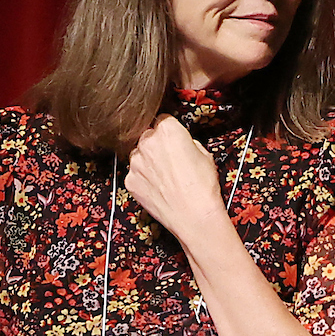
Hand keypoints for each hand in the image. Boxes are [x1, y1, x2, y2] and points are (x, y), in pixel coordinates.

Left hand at [117, 118, 235, 249]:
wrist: (194, 216)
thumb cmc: (203, 187)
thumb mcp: (205, 153)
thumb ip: (186, 141)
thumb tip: (180, 142)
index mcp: (167, 130)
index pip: (163, 119)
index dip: (170, 130)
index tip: (173, 138)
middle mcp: (147, 142)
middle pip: (148, 135)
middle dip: (156, 144)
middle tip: (170, 159)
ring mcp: (135, 162)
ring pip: (138, 154)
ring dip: (147, 160)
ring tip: (165, 176)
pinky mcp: (130, 181)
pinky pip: (135, 173)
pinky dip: (143, 178)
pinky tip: (158, 187)